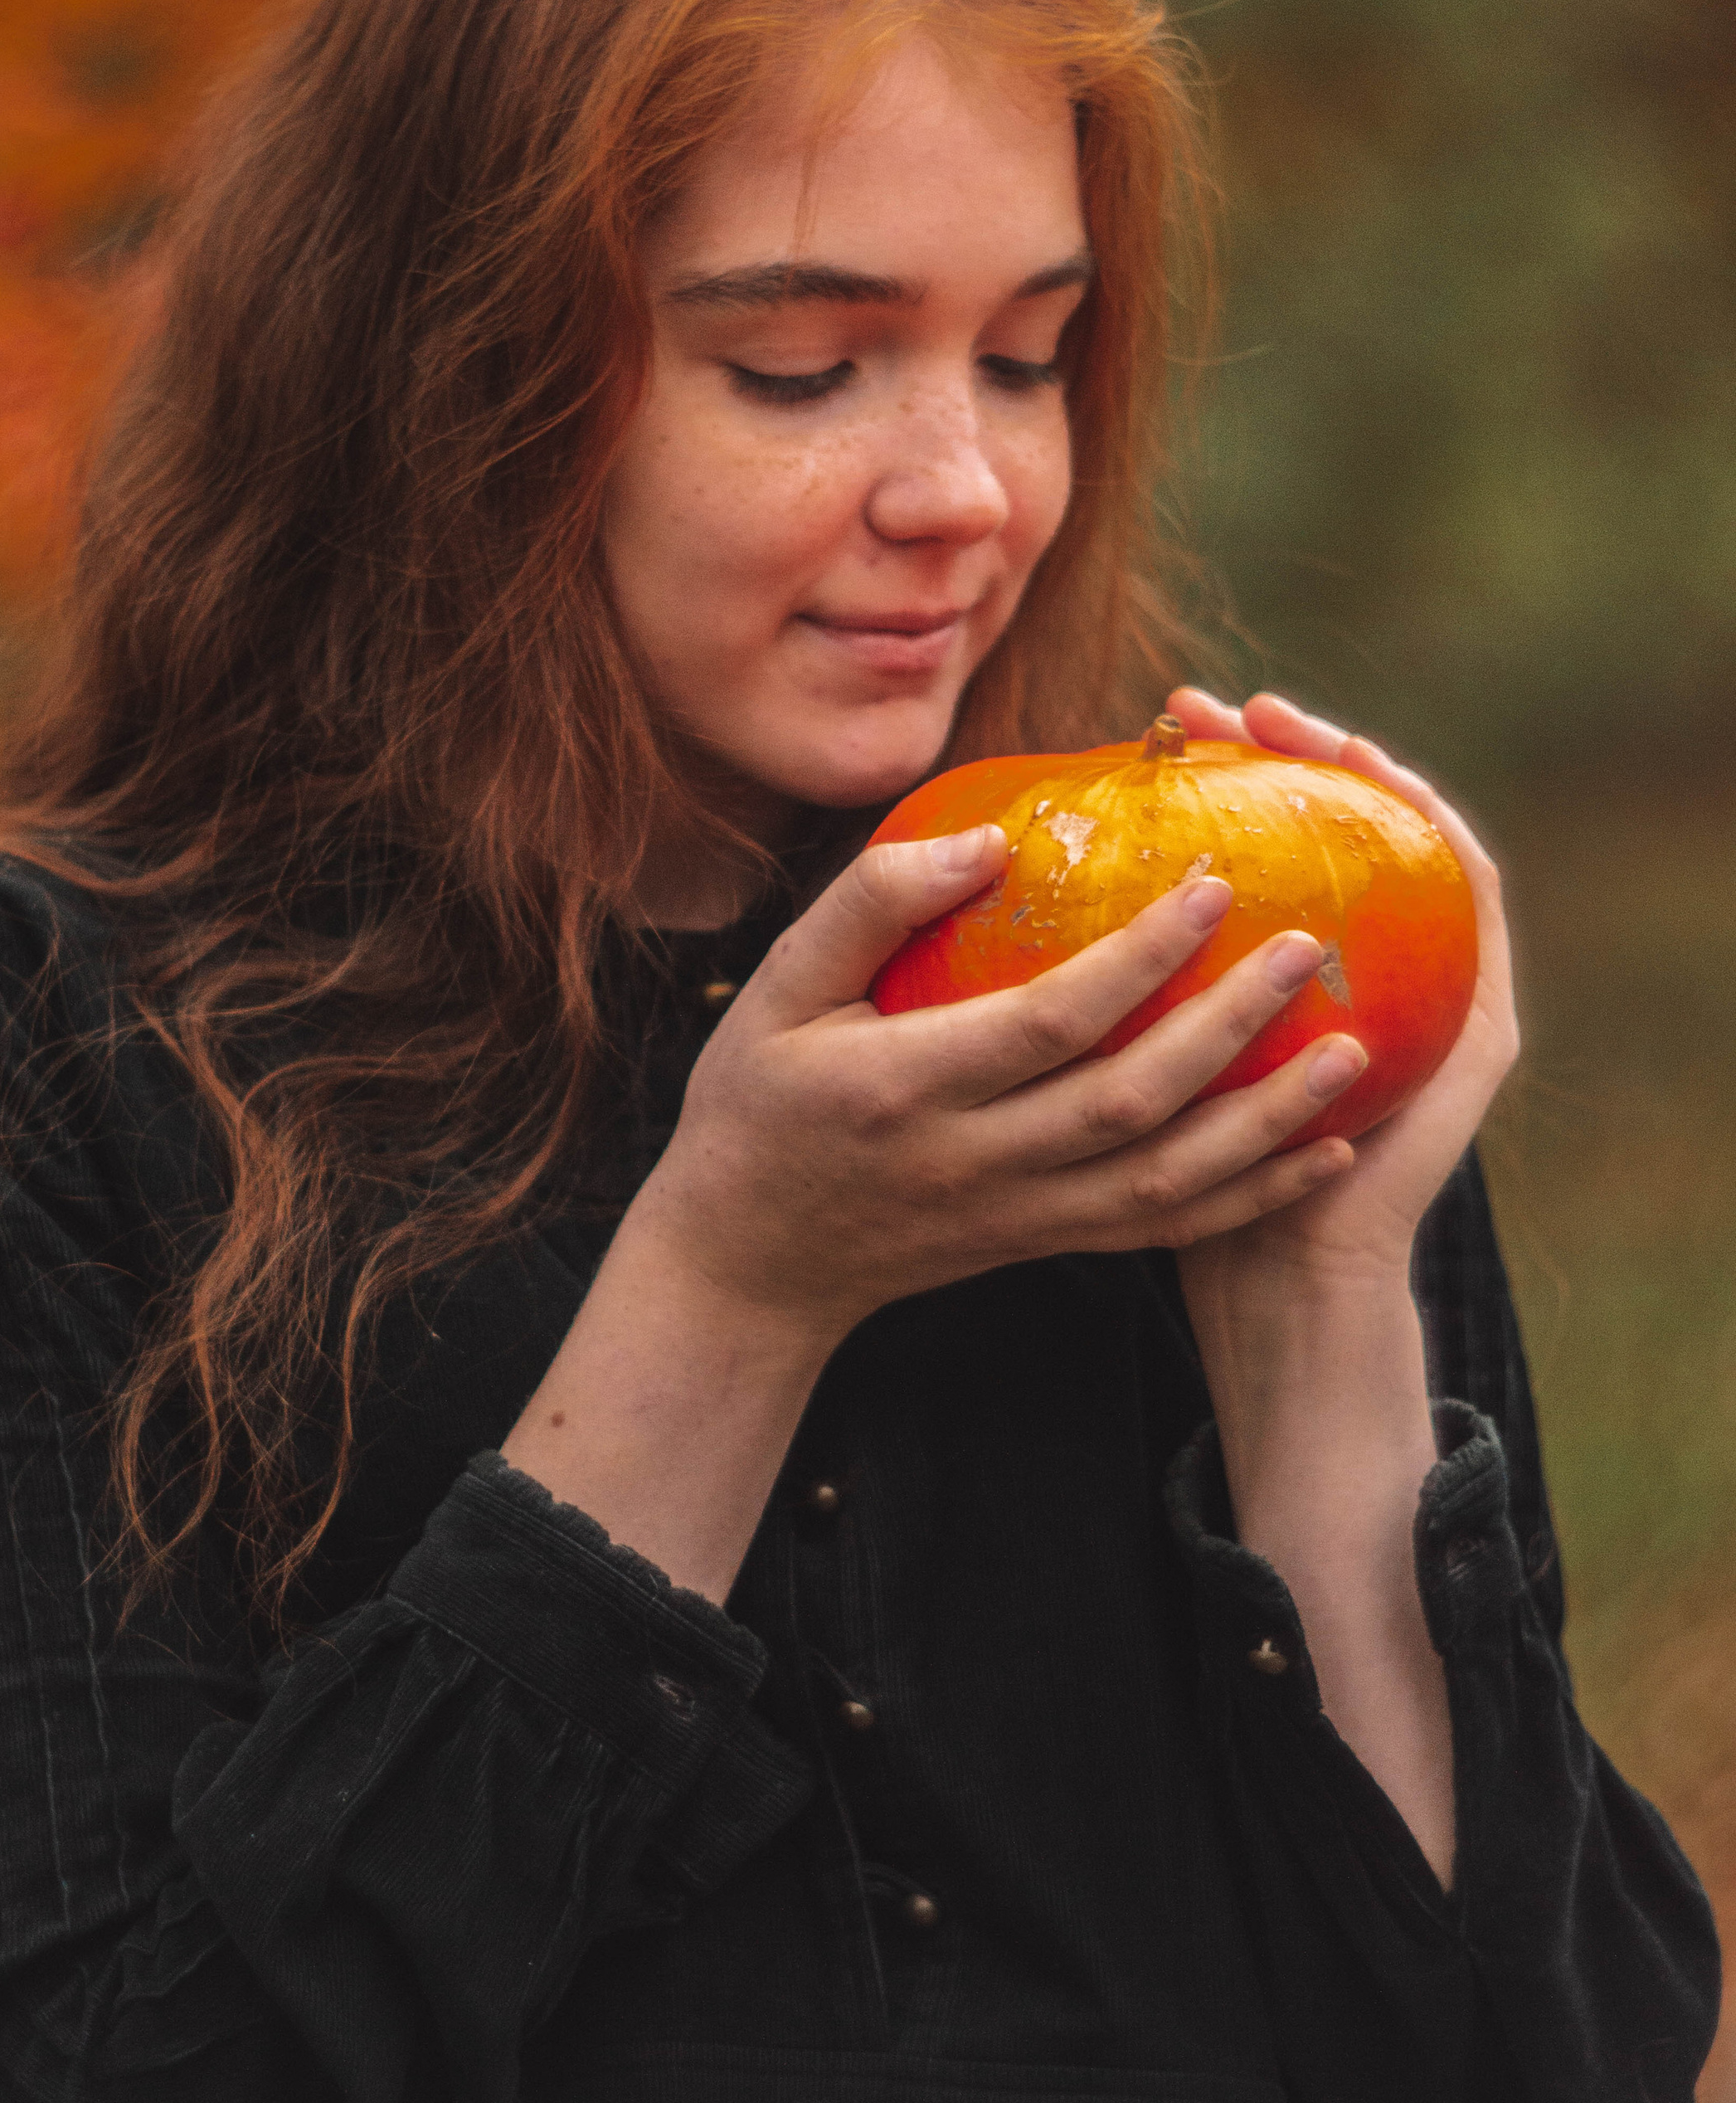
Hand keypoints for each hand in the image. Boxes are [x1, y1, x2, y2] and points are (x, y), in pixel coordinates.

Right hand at [632, 822, 1368, 1356]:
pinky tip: (1324, 1151)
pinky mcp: (1045, 1245)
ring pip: (1167, 1182)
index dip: (1137, 958)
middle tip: (1312, 948)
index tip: (1210, 881)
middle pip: (1130, 1103)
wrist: (747, 1265)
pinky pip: (1165, 1230)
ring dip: (1269, 1123)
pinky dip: (1251, 1196)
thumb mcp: (778, 992)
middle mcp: (975, 1163)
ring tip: (1356, 1051)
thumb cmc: (756, 1104)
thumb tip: (990, 838)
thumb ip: (870, 905)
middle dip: (1231, 1028)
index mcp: (906, 1088)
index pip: (1047, 1022)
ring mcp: (1019, 1215)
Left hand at [1163, 685, 1518, 1291]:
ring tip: (1291, 725)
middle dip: (1290, 753)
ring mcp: (1432, 998)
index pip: (1274, 850)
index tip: (1168, 723)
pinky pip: (1473, 910)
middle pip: (1342, 830)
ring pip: (1413, 849)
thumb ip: (1115, 985)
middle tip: (1218, 704)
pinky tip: (1390, 794)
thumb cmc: (1196, 1195)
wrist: (1286, 1289)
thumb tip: (1022, 880)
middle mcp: (1366, 981)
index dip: (1236, 776)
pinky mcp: (1477, 1030)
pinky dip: (1438, 842)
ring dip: (1364, 774)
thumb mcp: (1138, 1068)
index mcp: (1283, 986)